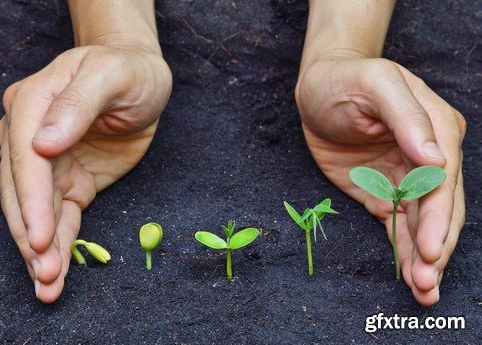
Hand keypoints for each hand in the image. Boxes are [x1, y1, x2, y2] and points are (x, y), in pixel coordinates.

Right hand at [0, 44, 171, 302]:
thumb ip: (78, 103)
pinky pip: (61, 216)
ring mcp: (49, 162)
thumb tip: (42, 142)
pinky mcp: (70, 180)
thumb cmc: (128, 70)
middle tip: (44, 276)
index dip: (31, 202)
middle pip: (22, 193)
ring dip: (41, 250)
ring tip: (47, 287)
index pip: (25, 160)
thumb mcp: (111, 75)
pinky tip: (56, 270)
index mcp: (33, 105)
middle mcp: (31, 136)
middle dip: (31, 237)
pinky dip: (59, 243)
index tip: (40, 238)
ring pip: (38, 212)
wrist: (141, 77)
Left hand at [295, 57, 465, 305]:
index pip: (442, 182)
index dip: (438, 219)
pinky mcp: (381, 192)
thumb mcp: (376, 84)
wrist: (318, 88)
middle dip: (435, 248)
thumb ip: (407, 117)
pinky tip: (409, 275)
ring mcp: (404, 178)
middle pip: (438, 210)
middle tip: (426, 284)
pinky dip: (402, 250)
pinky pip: (395, 225)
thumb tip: (435, 158)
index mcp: (435, 131)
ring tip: (424, 291)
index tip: (429, 250)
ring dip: (422, 259)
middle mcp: (426, 159)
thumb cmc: (347, 78)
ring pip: (420, 224)